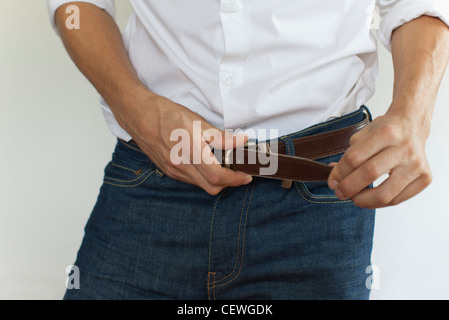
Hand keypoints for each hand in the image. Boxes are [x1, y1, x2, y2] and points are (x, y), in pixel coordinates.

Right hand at [116, 93, 252, 194]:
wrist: (139, 115)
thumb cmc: (165, 114)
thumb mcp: (197, 121)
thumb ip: (220, 137)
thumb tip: (241, 141)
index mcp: (190, 152)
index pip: (217, 176)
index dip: (235, 179)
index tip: (246, 176)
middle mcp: (180, 165)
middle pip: (211, 187)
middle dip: (228, 183)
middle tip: (238, 172)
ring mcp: (173, 169)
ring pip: (201, 185)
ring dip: (215, 180)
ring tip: (224, 166)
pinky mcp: (168, 170)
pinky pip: (190, 180)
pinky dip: (202, 177)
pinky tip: (206, 164)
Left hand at [327, 109, 432, 208]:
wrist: (412, 126)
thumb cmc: (385, 131)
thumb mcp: (363, 134)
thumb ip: (348, 155)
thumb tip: (335, 179)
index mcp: (387, 132)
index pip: (355, 157)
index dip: (339, 173)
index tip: (332, 181)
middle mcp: (404, 148)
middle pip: (369, 174)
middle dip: (348, 187)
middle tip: (339, 192)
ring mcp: (416, 164)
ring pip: (385, 194)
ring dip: (363, 200)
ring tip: (353, 198)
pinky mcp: (424, 178)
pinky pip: (397, 200)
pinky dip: (379, 203)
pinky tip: (369, 198)